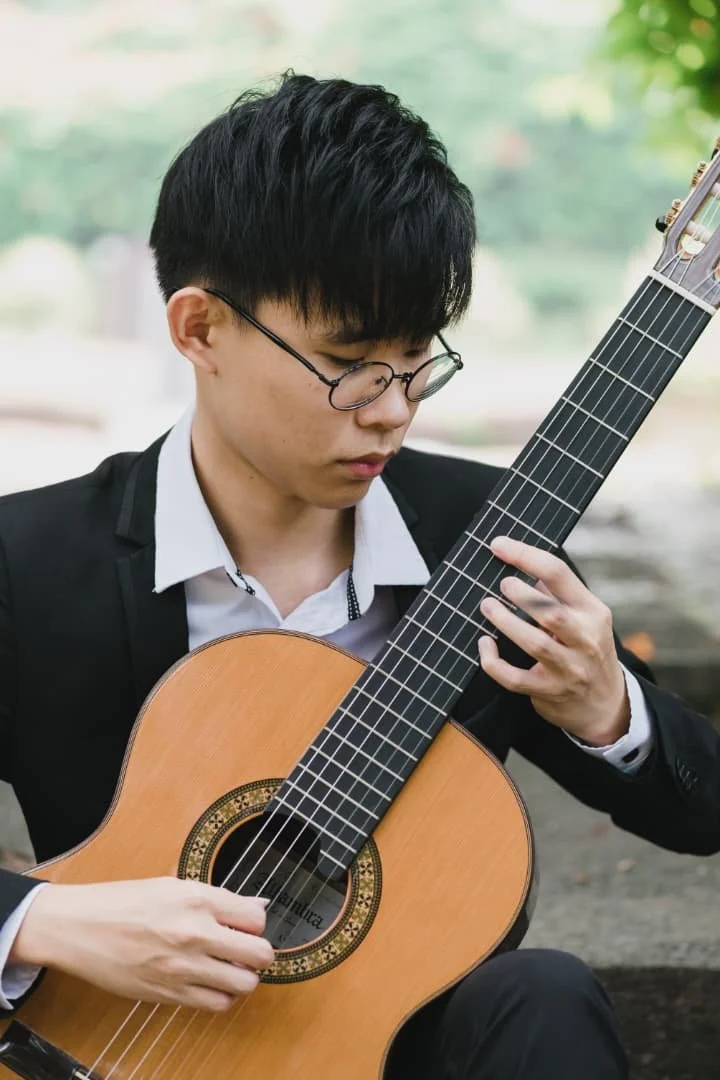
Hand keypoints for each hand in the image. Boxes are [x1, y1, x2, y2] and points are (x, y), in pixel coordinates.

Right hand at [9, 877, 274, 1011]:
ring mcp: (183, 968)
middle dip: (258, 953)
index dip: (255, 923)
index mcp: (198, 899)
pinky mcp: (169, 994)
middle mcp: (196, 933)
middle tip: (245, 950)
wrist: (80, 928)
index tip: (245, 925)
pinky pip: (216, 1004)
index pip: (256, 918)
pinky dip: (221, 996)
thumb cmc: (123, 901)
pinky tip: (209, 983)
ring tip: (227, 968)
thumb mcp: (173, 886)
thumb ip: (218, 899)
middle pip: (260, 954)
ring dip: (242, 977)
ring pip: (244, 984)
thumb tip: (255, 907)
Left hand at [477, 536, 629, 745]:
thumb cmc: (588, 649)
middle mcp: (585, 639)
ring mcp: (568, 668)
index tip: (499, 545)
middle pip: (550, 612)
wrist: (606, 704)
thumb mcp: (587, 617)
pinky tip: (484, 644)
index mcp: (593, 612)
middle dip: (520, 594)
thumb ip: (558, 593)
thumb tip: (523, 564)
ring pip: (534, 644)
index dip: (525, 556)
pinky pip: (515, 678)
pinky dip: (494, 662)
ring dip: (505, 622)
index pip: (559, 574)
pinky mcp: (549, 691)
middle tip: (502, 583)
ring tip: (487, 606)